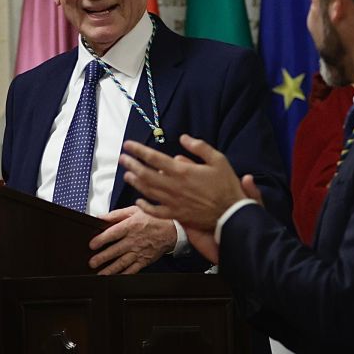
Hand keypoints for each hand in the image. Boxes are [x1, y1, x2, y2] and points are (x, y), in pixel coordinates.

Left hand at [88, 205, 178, 274]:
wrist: (171, 230)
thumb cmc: (152, 219)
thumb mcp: (134, 210)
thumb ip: (116, 214)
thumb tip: (101, 217)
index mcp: (130, 226)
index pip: (113, 234)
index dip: (101, 240)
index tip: (92, 245)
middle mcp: (134, 240)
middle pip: (116, 250)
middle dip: (102, 257)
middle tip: (92, 262)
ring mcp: (139, 252)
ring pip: (123, 262)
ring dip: (110, 269)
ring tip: (100, 273)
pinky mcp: (144, 260)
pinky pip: (133, 269)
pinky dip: (124, 274)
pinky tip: (116, 277)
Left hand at [119, 135, 247, 243]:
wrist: (231, 214)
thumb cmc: (226, 186)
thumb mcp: (218, 160)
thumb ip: (199, 147)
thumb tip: (183, 138)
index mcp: (182, 171)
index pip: (154, 158)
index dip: (139, 151)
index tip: (128, 145)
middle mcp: (173, 186)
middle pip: (146, 174)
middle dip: (132, 165)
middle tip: (122, 158)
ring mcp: (173, 202)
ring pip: (148, 191)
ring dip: (135, 182)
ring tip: (127, 175)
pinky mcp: (176, 215)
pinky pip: (156, 211)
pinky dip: (145, 206)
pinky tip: (138, 201)